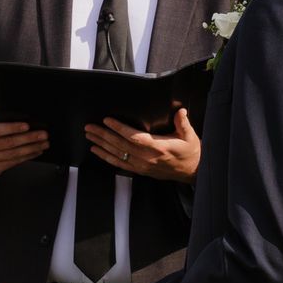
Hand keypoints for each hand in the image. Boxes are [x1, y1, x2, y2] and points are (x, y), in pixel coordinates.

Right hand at [0, 118, 50, 178]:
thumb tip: (21, 121)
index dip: (13, 128)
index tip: (27, 126)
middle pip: (9, 143)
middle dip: (29, 139)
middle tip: (43, 135)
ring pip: (14, 154)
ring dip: (32, 149)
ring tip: (43, 143)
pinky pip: (14, 163)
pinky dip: (27, 157)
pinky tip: (35, 151)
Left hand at [82, 106, 200, 181]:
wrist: (192, 171)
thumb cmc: (190, 152)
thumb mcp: (190, 136)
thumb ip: (183, 123)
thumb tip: (180, 111)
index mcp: (158, 147)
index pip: (134, 137)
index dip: (119, 129)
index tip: (107, 120)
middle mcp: (147, 158)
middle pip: (121, 145)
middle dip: (103, 135)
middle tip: (89, 127)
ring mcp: (142, 166)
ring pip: (117, 155)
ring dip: (101, 145)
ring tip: (89, 136)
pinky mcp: (140, 170)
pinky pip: (120, 164)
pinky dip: (106, 157)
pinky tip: (97, 151)